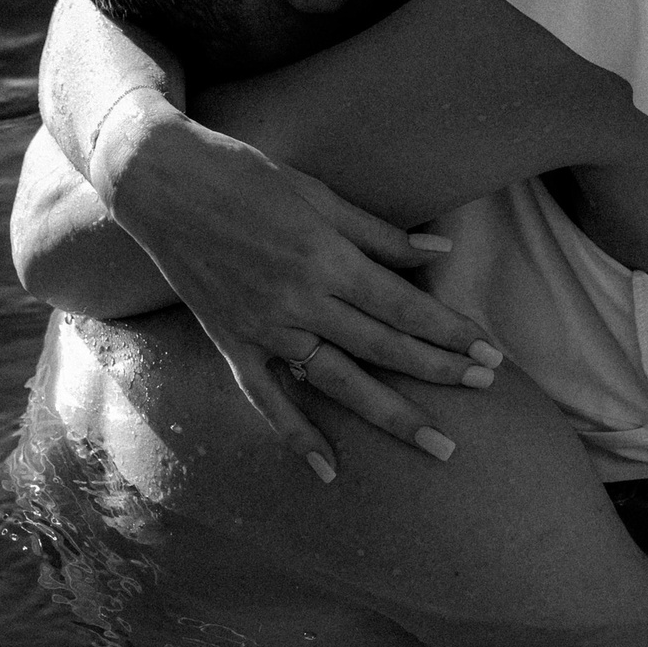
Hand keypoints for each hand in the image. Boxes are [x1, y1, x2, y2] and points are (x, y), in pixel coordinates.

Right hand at [103, 110, 499, 479]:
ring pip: (340, 382)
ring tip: (439, 445)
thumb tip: (442, 253)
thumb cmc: (244, 175)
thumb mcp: (318, 194)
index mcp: (325, 257)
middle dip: (441, 371)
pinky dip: (297, 436)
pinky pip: (267, 399)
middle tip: (487, 389)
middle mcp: (299, 299)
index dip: (451, 332)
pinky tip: (330, 471)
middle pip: (384, 347)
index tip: (489, 353)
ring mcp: (263, 327)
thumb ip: (381, 234)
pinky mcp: (231, 342)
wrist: (158, 181)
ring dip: (393, 415)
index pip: (405, 306)